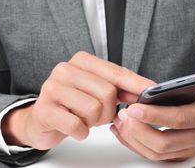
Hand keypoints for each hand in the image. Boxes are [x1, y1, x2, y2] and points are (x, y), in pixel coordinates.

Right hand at [1, 51, 153, 149]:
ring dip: (94, 122)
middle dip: (109, 111)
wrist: (42, 119)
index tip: (151, 92)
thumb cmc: (72, 104)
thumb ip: (119, 88)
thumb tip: (146, 92)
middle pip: (107, 93)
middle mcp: (65, 69)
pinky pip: (77, 126)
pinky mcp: (44, 109)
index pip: (116, 72)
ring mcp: (52, 88)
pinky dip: (81, 132)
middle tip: (98, 115)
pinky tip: (75, 128)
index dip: (136, 84)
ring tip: (83, 119)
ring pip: (94, 109)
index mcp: (81, 61)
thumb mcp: (96, 91)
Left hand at [110, 64, 194, 160]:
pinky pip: (153, 155)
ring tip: (120, 121)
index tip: (134, 108)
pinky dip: (134, 145)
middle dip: (138, 130)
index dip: (154, 115)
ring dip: (133, 138)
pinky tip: (122, 131)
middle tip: (123, 115)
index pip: (178, 119)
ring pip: (156, 152)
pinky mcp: (176, 153)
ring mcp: (185, 148)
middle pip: (163, 142)